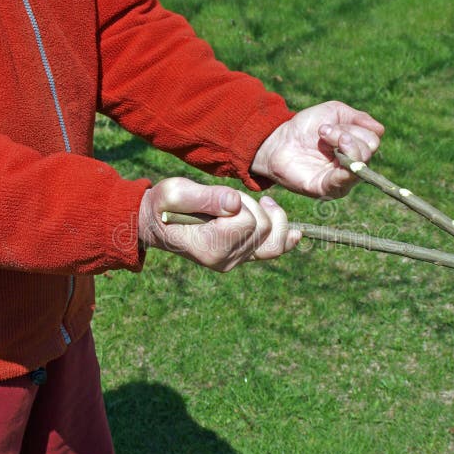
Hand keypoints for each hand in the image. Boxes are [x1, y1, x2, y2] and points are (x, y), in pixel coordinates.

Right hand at [137, 177, 300, 270]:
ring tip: (249, 205)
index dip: (239, 203)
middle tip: (226, 200)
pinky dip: (285, 237)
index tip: (218, 199)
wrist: (158, 224)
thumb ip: (204, 196)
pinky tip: (295, 234)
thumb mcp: (175, 193)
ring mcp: (236, 260)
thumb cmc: (164, 206)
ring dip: (265, 216)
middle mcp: (226, 260)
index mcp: (210, 247)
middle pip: (263, 228)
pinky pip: (273, 250)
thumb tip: (234, 202)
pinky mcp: (243, 256)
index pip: (247, 222)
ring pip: (273, 239)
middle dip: (251, 207)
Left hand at [251, 101, 383, 198]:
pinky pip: (344, 182)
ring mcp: (341, 179)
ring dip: (344, 145)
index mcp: (355, 148)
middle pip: (368, 151)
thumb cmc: (305, 127)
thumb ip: (359, 118)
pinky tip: (335, 154)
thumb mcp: (334, 113)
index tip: (331, 125)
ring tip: (323, 136)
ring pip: (360, 164)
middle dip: (348, 135)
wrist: (278, 141)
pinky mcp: (326, 189)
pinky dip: (345, 169)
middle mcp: (352, 166)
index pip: (372, 140)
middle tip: (324, 132)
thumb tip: (380, 130)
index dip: (355, 128)